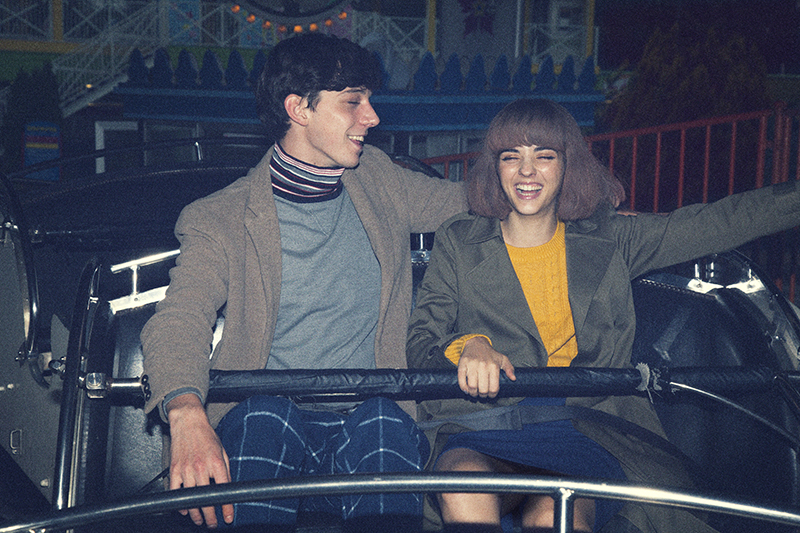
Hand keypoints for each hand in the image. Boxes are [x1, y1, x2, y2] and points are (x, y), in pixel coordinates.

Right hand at [166, 394, 233, 527]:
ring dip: (196, 514)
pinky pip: (175, 492)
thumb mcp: (223, 452)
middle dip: (211, 516)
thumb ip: (226, 471)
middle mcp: (202, 467)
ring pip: (190, 499)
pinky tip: (185, 510)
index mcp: (217, 463)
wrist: (189, 422)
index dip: (227, 507)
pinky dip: (180, 503)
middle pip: (207, 499)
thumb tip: (228, 489)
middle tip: (213, 523)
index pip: (224, 491)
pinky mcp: (174, 470)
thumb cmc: (207, 436)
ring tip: (200, 520)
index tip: (229, 517)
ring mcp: (186, 469)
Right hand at [457, 336, 515, 397]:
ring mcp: (472, 365)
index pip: (494, 387)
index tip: (491, 395)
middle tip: (482, 394)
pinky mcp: (462, 364)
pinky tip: (466, 390)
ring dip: (473, 393)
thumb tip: (513, 378)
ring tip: (475, 393)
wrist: (476, 343)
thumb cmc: (490, 354)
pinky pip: (461, 379)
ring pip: (472, 386)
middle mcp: (483, 365)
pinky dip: (463, 388)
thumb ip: (510, 368)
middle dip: (483, 395)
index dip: (492, 394)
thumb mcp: (502, 359)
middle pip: (483, 389)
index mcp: (494, 366)